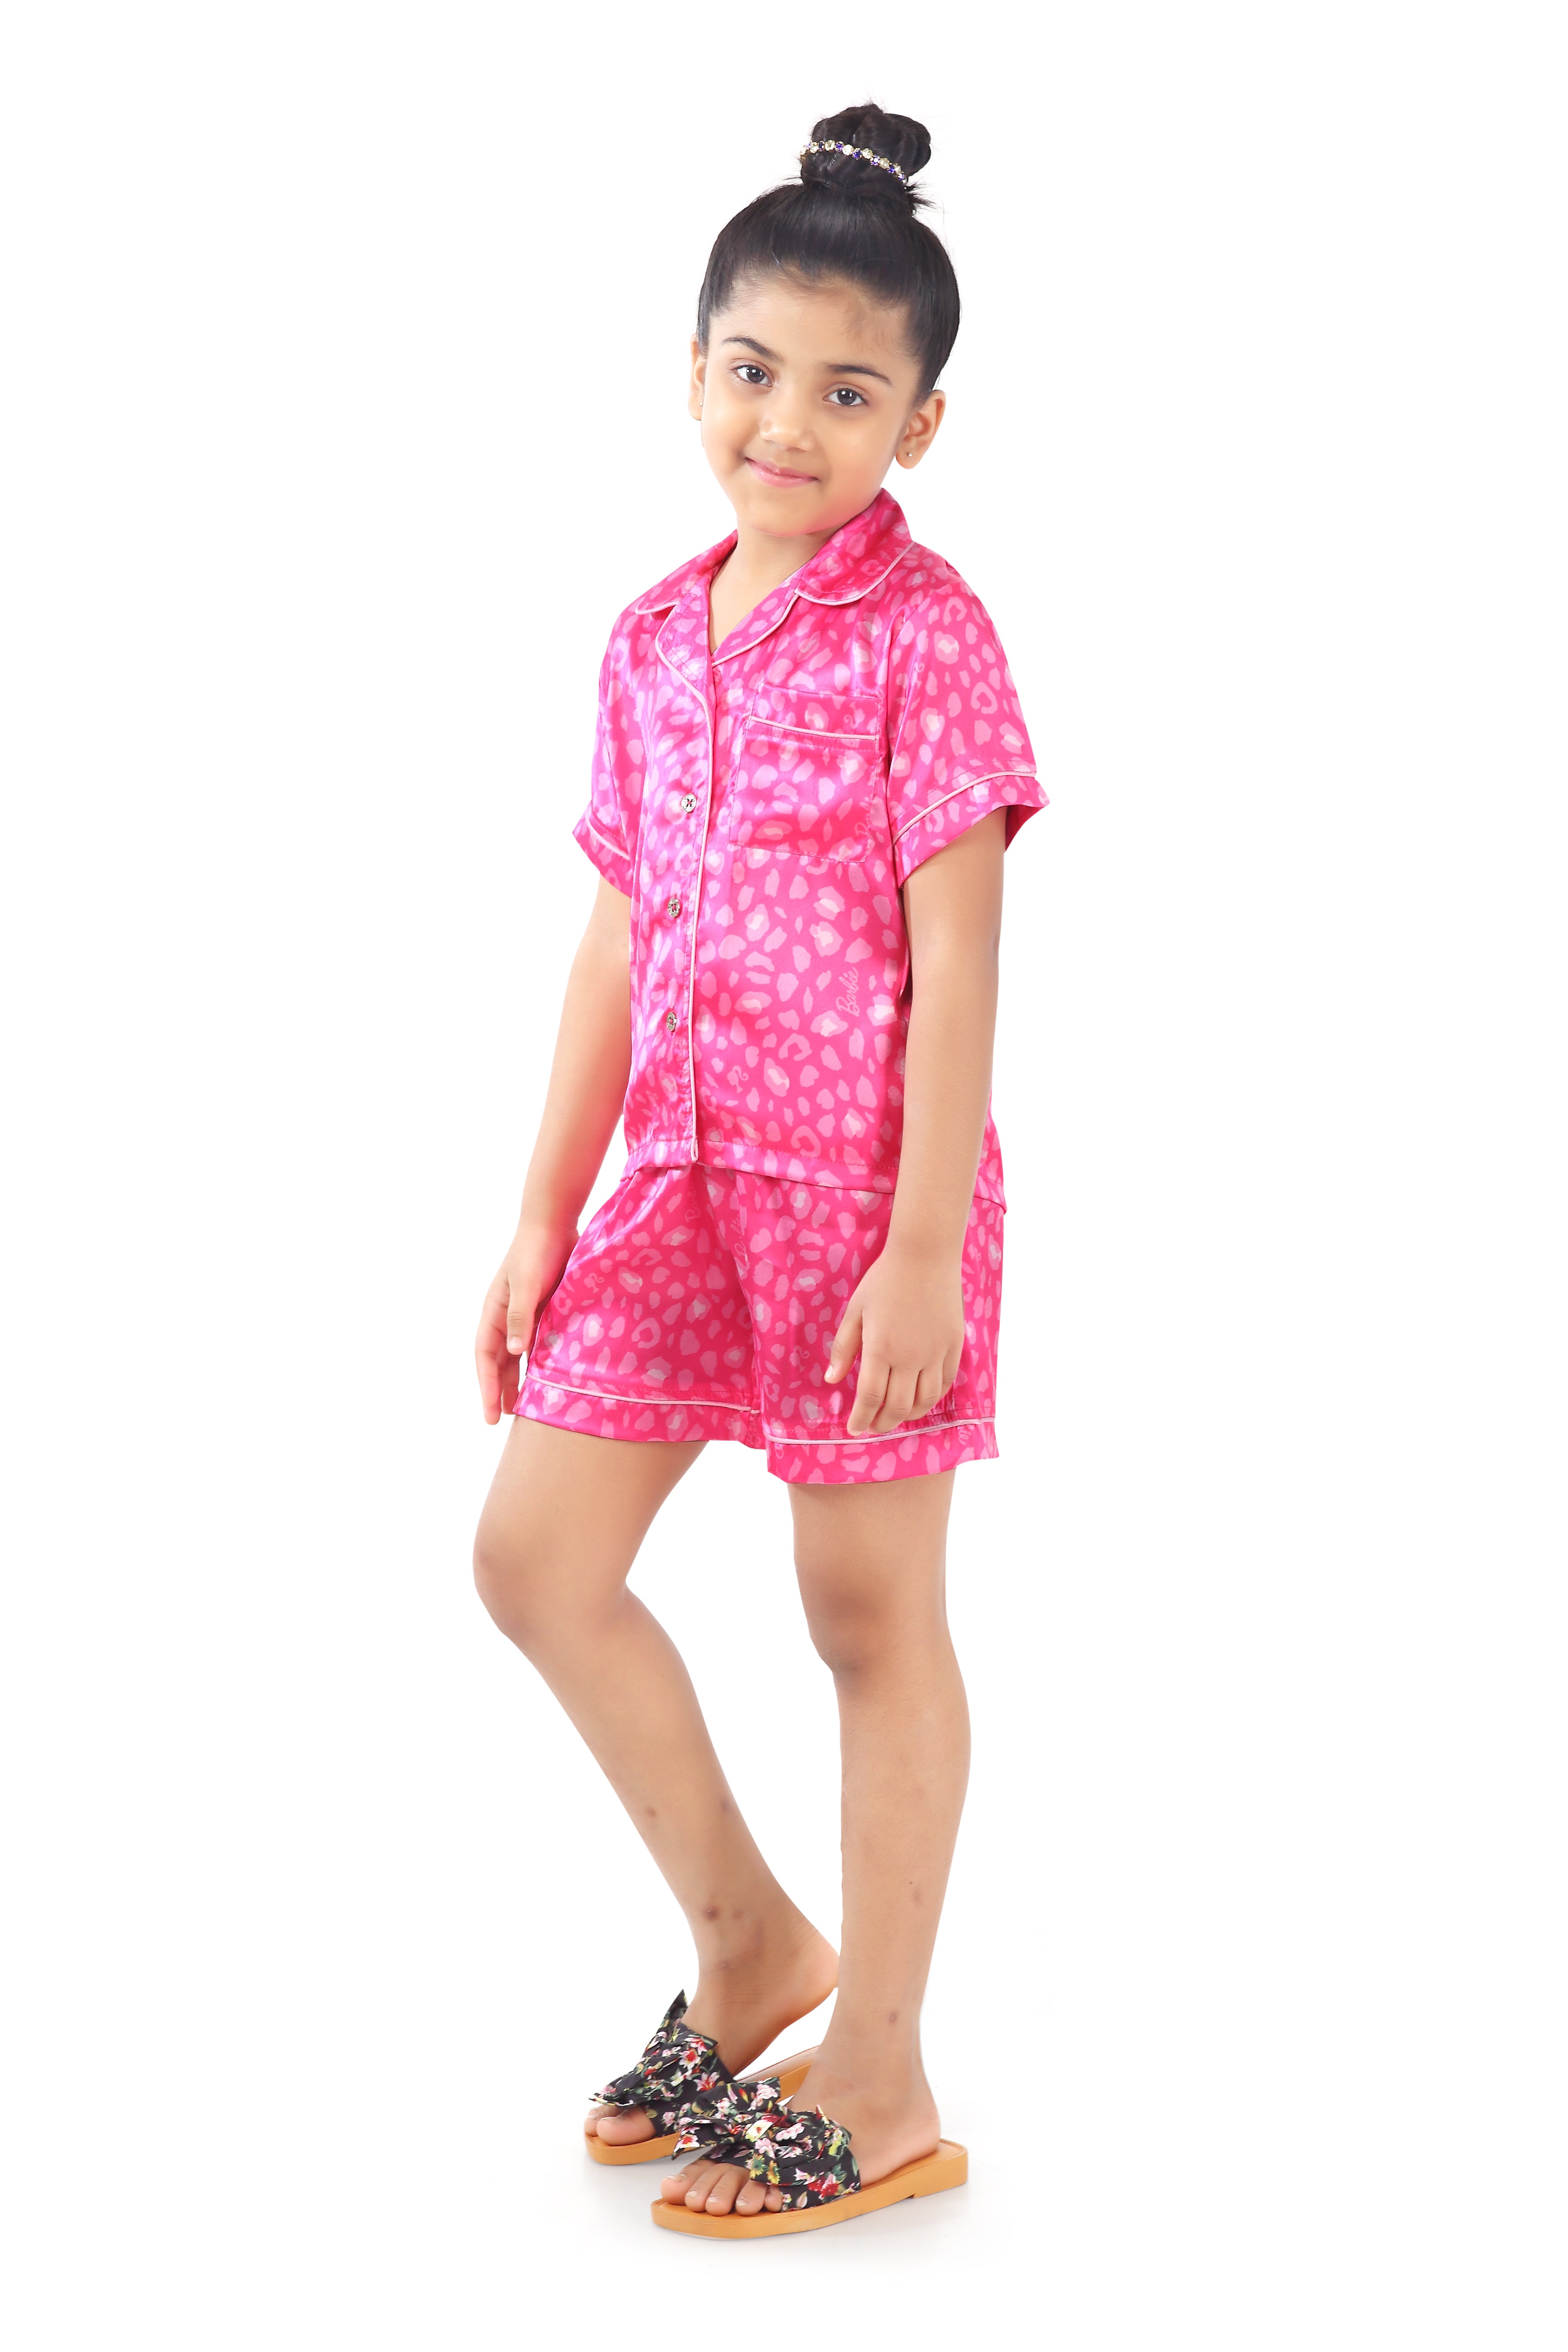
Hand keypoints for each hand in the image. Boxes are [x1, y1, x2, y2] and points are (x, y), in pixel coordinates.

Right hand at [475, 1218, 578, 1424]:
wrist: (555, 1222)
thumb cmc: (536, 1250)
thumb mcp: (526, 1283)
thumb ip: (521, 1316)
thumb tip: (514, 1353)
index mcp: (494, 1311)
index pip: (485, 1357)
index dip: (487, 1386)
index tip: (490, 1414)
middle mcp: (506, 1316)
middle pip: (499, 1362)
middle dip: (498, 1390)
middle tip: (500, 1420)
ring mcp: (525, 1314)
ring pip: (518, 1356)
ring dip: (518, 1380)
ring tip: (522, 1408)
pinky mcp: (544, 1310)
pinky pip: (539, 1343)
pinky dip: (540, 1363)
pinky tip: (548, 1379)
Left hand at [825, 1243, 965, 1437]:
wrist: (925, 1256)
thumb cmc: (884, 1280)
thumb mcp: (855, 1311)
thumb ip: (844, 1349)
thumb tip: (832, 1380)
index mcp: (880, 1349)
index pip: (870, 1397)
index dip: (861, 1418)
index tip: (854, 1429)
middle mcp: (909, 1357)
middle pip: (898, 1406)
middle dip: (883, 1423)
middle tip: (873, 1426)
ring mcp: (935, 1353)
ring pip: (925, 1400)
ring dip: (908, 1415)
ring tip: (896, 1415)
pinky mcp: (953, 1346)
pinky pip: (944, 1383)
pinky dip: (932, 1397)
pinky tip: (920, 1397)